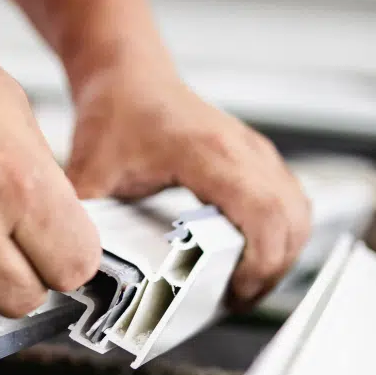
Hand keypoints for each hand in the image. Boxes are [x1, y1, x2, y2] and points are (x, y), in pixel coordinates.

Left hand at [65, 66, 311, 309]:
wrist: (129, 75)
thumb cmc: (116, 112)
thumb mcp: (89, 171)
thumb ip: (84, 221)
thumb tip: (77, 269)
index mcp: (207, 153)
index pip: (262, 212)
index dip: (258, 261)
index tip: (233, 292)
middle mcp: (242, 149)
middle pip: (290, 220)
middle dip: (271, 270)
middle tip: (235, 299)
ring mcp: (255, 151)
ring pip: (298, 212)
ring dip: (282, 254)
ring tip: (245, 284)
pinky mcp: (258, 157)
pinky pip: (291, 201)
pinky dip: (282, 234)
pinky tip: (252, 257)